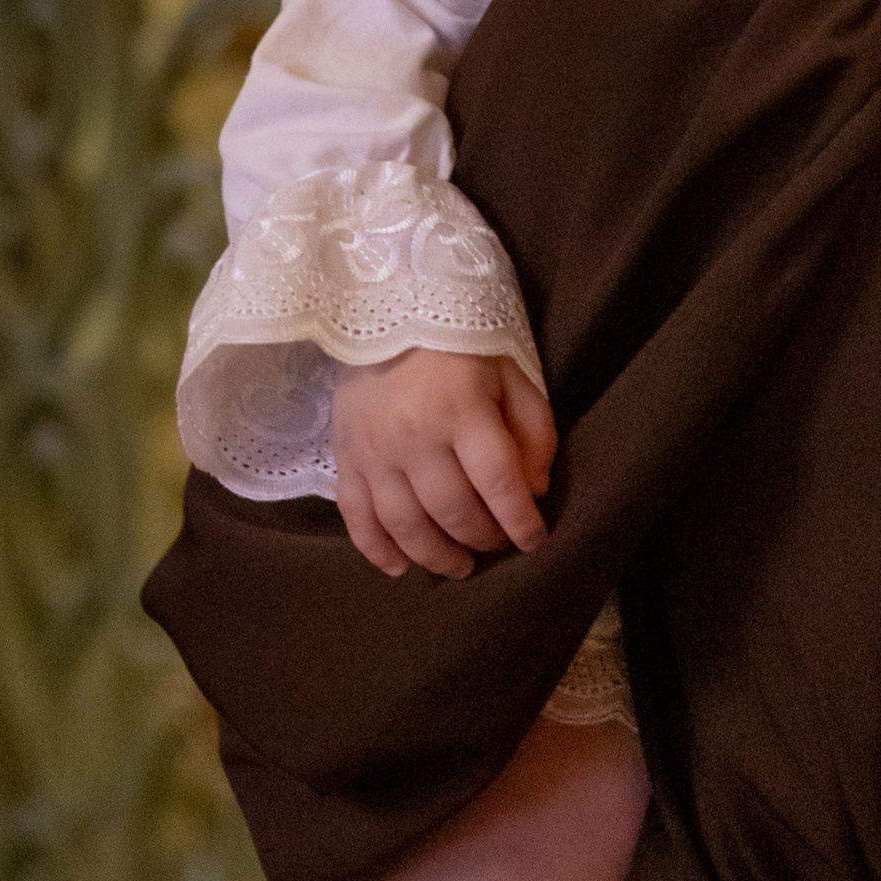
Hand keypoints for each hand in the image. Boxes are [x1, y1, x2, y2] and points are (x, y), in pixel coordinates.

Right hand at [332, 347, 557, 579]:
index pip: (498, 483)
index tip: (535, 539)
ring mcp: (373, 451)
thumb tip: (534, 491)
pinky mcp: (345, 457)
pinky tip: (399, 569)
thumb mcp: (512, 374)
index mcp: (462, 410)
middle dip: (482, 539)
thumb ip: (534, 432)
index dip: (520, 521)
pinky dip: (376, 550)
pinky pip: (356, 517)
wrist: (386, 312)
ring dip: (436, 556)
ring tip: (460, 567)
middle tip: (496, 546)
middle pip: (453, 511)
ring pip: (405, 525)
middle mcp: (414, 436)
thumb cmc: (461, 346)